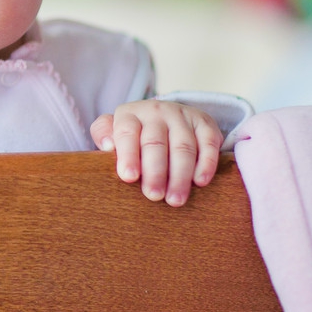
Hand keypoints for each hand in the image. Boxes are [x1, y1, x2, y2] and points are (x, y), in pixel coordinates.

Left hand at [90, 100, 221, 206]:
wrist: (167, 116)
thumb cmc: (135, 133)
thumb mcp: (114, 130)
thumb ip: (103, 134)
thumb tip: (107, 146)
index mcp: (129, 114)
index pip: (127, 132)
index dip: (128, 155)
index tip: (128, 177)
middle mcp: (155, 111)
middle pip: (155, 142)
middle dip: (155, 171)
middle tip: (154, 196)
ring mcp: (181, 115)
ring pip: (182, 146)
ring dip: (180, 175)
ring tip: (175, 200)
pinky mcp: (204, 122)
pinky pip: (208, 143)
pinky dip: (206, 163)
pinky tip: (200, 182)